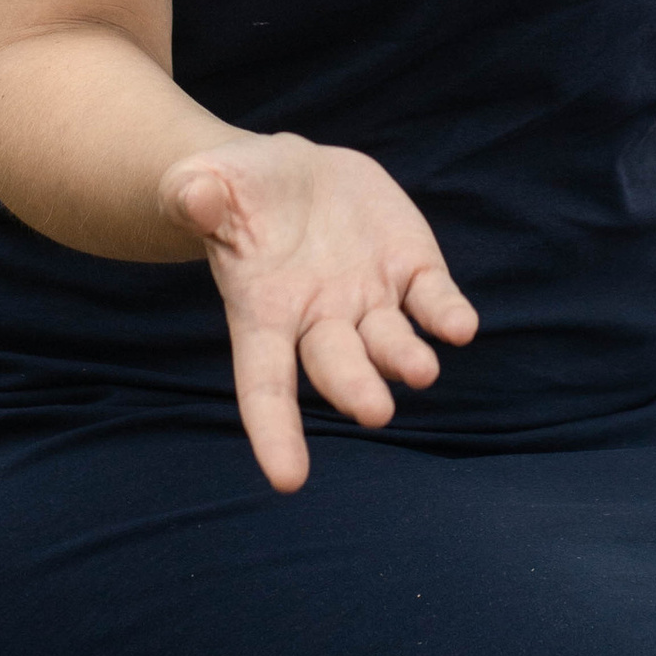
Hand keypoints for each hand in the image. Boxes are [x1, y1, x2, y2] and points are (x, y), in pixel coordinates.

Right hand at [159, 131, 477, 493]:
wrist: (289, 175)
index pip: (265, 385)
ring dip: (405, 357)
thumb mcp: (204, 185)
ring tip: (422, 371)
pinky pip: (433, 299)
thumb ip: (195, 196)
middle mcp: (320, 321)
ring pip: (389, 341)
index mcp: (263, 314)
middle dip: (356, 387)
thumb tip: (196, 196)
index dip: (275, 431)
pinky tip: (460, 326)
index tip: (288, 480)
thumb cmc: (235, 192)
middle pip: (337, 365)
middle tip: (374, 410)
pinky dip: (447, 314)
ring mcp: (370, 300)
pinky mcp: (410, 269)